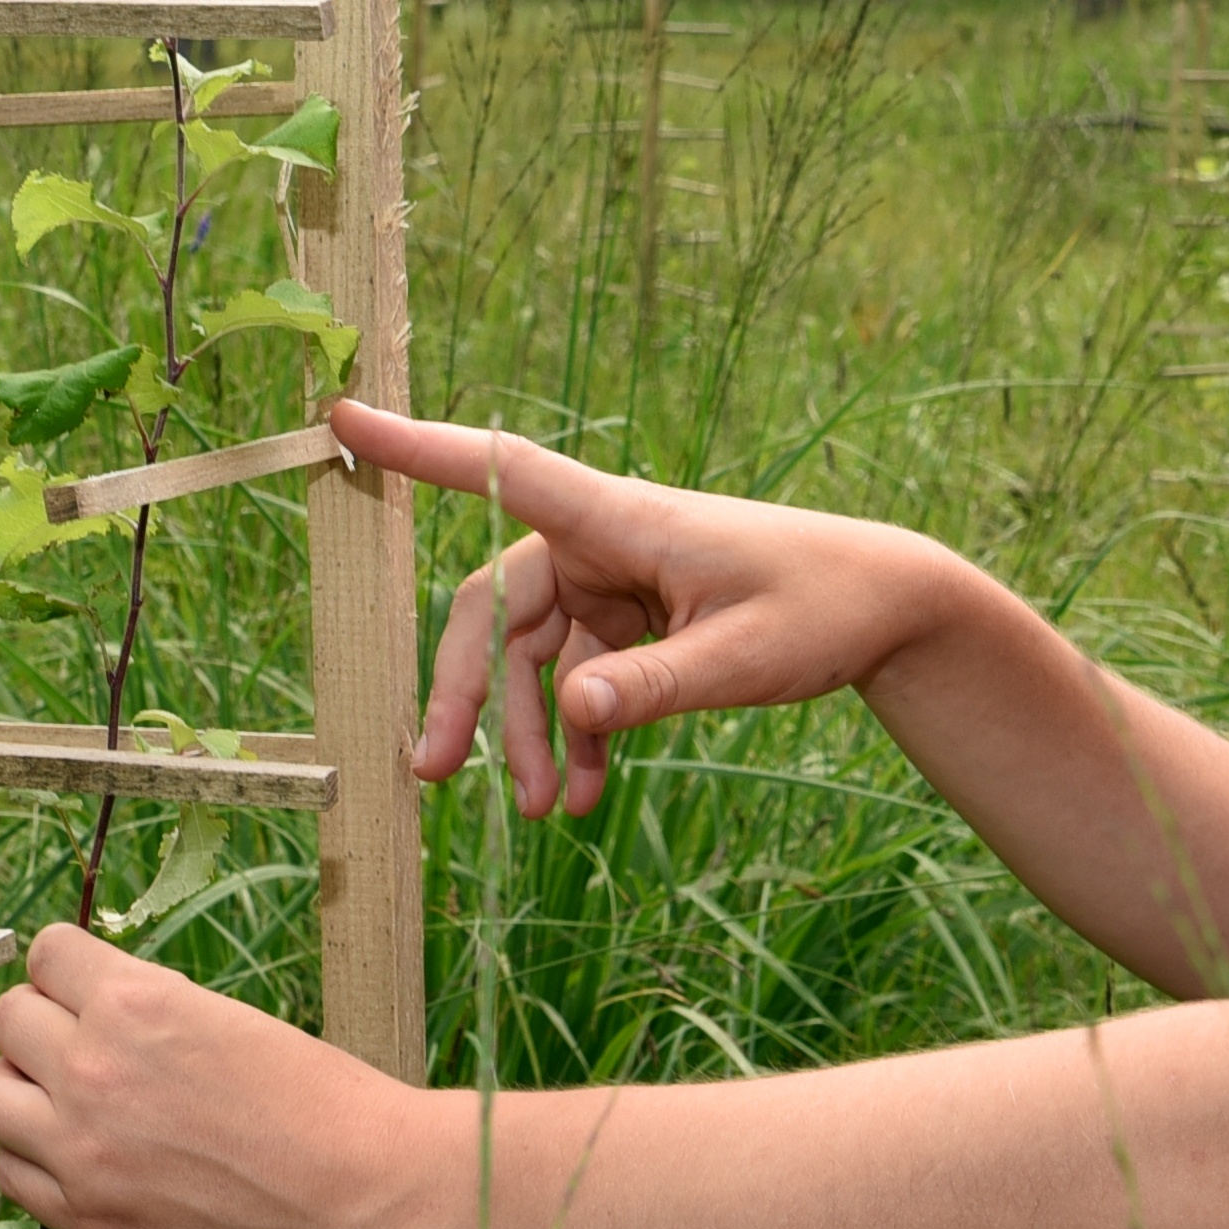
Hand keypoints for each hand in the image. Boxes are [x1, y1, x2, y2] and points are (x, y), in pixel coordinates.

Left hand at [0, 922, 447, 1228]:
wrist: (373, 1197)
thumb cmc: (329, 1106)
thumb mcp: (231, 1023)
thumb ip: (149, 1017)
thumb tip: (99, 1017)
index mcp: (138, 1002)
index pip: (46, 954)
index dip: (69, 973)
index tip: (87, 994)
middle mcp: (94, 1068)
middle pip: (5, 1019)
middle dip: (38, 1029)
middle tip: (78, 1053)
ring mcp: (82, 1149)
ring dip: (19, 1093)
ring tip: (66, 1109)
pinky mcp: (90, 1218)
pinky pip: (10, 1175)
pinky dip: (33, 1164)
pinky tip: (80, 1164)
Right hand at [325, 400, 963, 815]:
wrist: (888, 607)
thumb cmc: (826, 606)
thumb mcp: (747, 656)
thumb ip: (659, 683)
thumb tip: (573, 708)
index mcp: (620, 518)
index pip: (500, 466)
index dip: (416, 447)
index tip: (341, 414)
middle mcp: (602, 542)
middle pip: (498, 609)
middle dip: (470, 694)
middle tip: (438, 774)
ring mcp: (614, 583)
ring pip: (534, 659)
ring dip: (531, 734)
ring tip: (547, 814)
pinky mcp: (633, 621)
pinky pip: (578, 680)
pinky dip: (576, 735)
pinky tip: (584, 797)